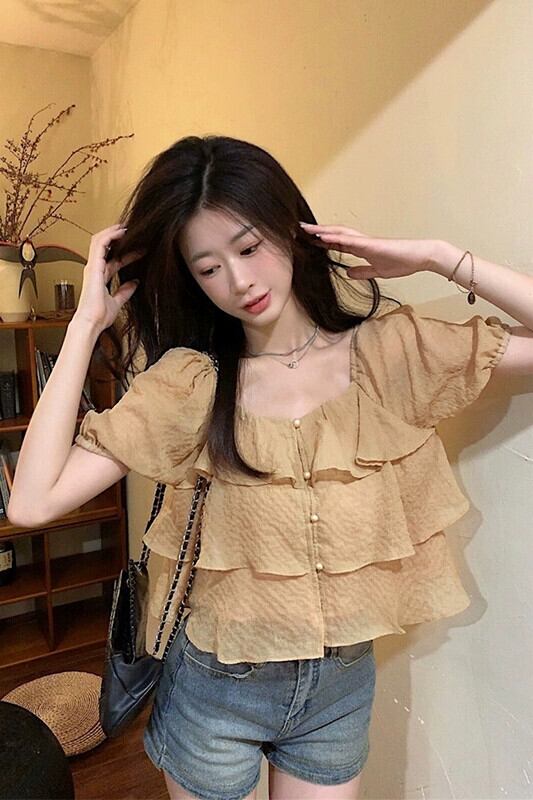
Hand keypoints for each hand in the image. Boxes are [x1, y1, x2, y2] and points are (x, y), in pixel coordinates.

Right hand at [74, 224, 143, 331]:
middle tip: (135, 231)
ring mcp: (93, 266)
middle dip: (119, 237)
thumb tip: (135, 282)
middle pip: (106, 247)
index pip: (116, 260)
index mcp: (100, 277)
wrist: (91, 323)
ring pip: (100, 240)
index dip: (128, 254)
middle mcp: (95, 269)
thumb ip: (125, 291)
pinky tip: (122, 231)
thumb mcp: (117, 302)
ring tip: (128, 226)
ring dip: (114, 232)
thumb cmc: (99, 316)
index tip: (143, 250)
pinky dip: (110, 235)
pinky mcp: (93, 265)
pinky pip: (100, 244)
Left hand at [299, 222, 440, 279]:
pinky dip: (335, 237)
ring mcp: (365, 241)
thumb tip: (348, 273)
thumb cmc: (403, 262)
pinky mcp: (371, 244)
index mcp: (362, 249)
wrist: (421, 257)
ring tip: (305, 229)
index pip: (337, 243)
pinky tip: (323, 236)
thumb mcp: (377, 271)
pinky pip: (349, 240)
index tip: (308, 240)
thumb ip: (362, 271)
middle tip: (299, 230)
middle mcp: (361, 242)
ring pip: (338, 233)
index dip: (322, 241)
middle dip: (317, 232)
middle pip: (334, 234)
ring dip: (321, 231)